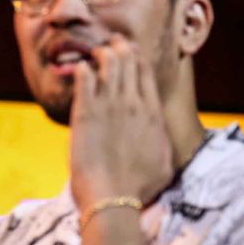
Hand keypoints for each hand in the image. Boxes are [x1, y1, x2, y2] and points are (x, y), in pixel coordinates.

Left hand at [69, 35, 173, 212]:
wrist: (114, 199)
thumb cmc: (139, 189)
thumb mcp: (163, 164)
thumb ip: (160, 144)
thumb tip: (160, 141)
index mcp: (153, 113)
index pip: (145, 74)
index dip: (136, 58)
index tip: (129, 51)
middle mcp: (133, 104)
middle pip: (128, 62)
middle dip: (119, 48)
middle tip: (111, 44)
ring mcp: (109, 106)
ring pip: (108, 64)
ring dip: (101, 54)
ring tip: (95, 52)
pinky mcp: (85, 114)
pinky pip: (84, 79)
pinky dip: (83, 69)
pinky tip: (80, 68)